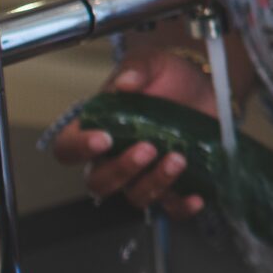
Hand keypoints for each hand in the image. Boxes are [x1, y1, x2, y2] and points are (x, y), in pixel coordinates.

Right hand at [49, 47, 219, 218]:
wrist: (204, 87)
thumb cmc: (167, 77)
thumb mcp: (152, 63)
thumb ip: (137, 69)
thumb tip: (126, 83)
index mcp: (98, 129)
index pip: (68, 148)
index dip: (78, 149)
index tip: (103, 139)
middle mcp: (114, 159)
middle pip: (99, 182)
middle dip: (122, 169)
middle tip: (147, 148)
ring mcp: (143, 175)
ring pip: (135, 197)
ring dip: (155, 183)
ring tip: (178, 159)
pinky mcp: (173, 186)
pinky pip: (172, 209)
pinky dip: (183, 207)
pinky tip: (197, 196)